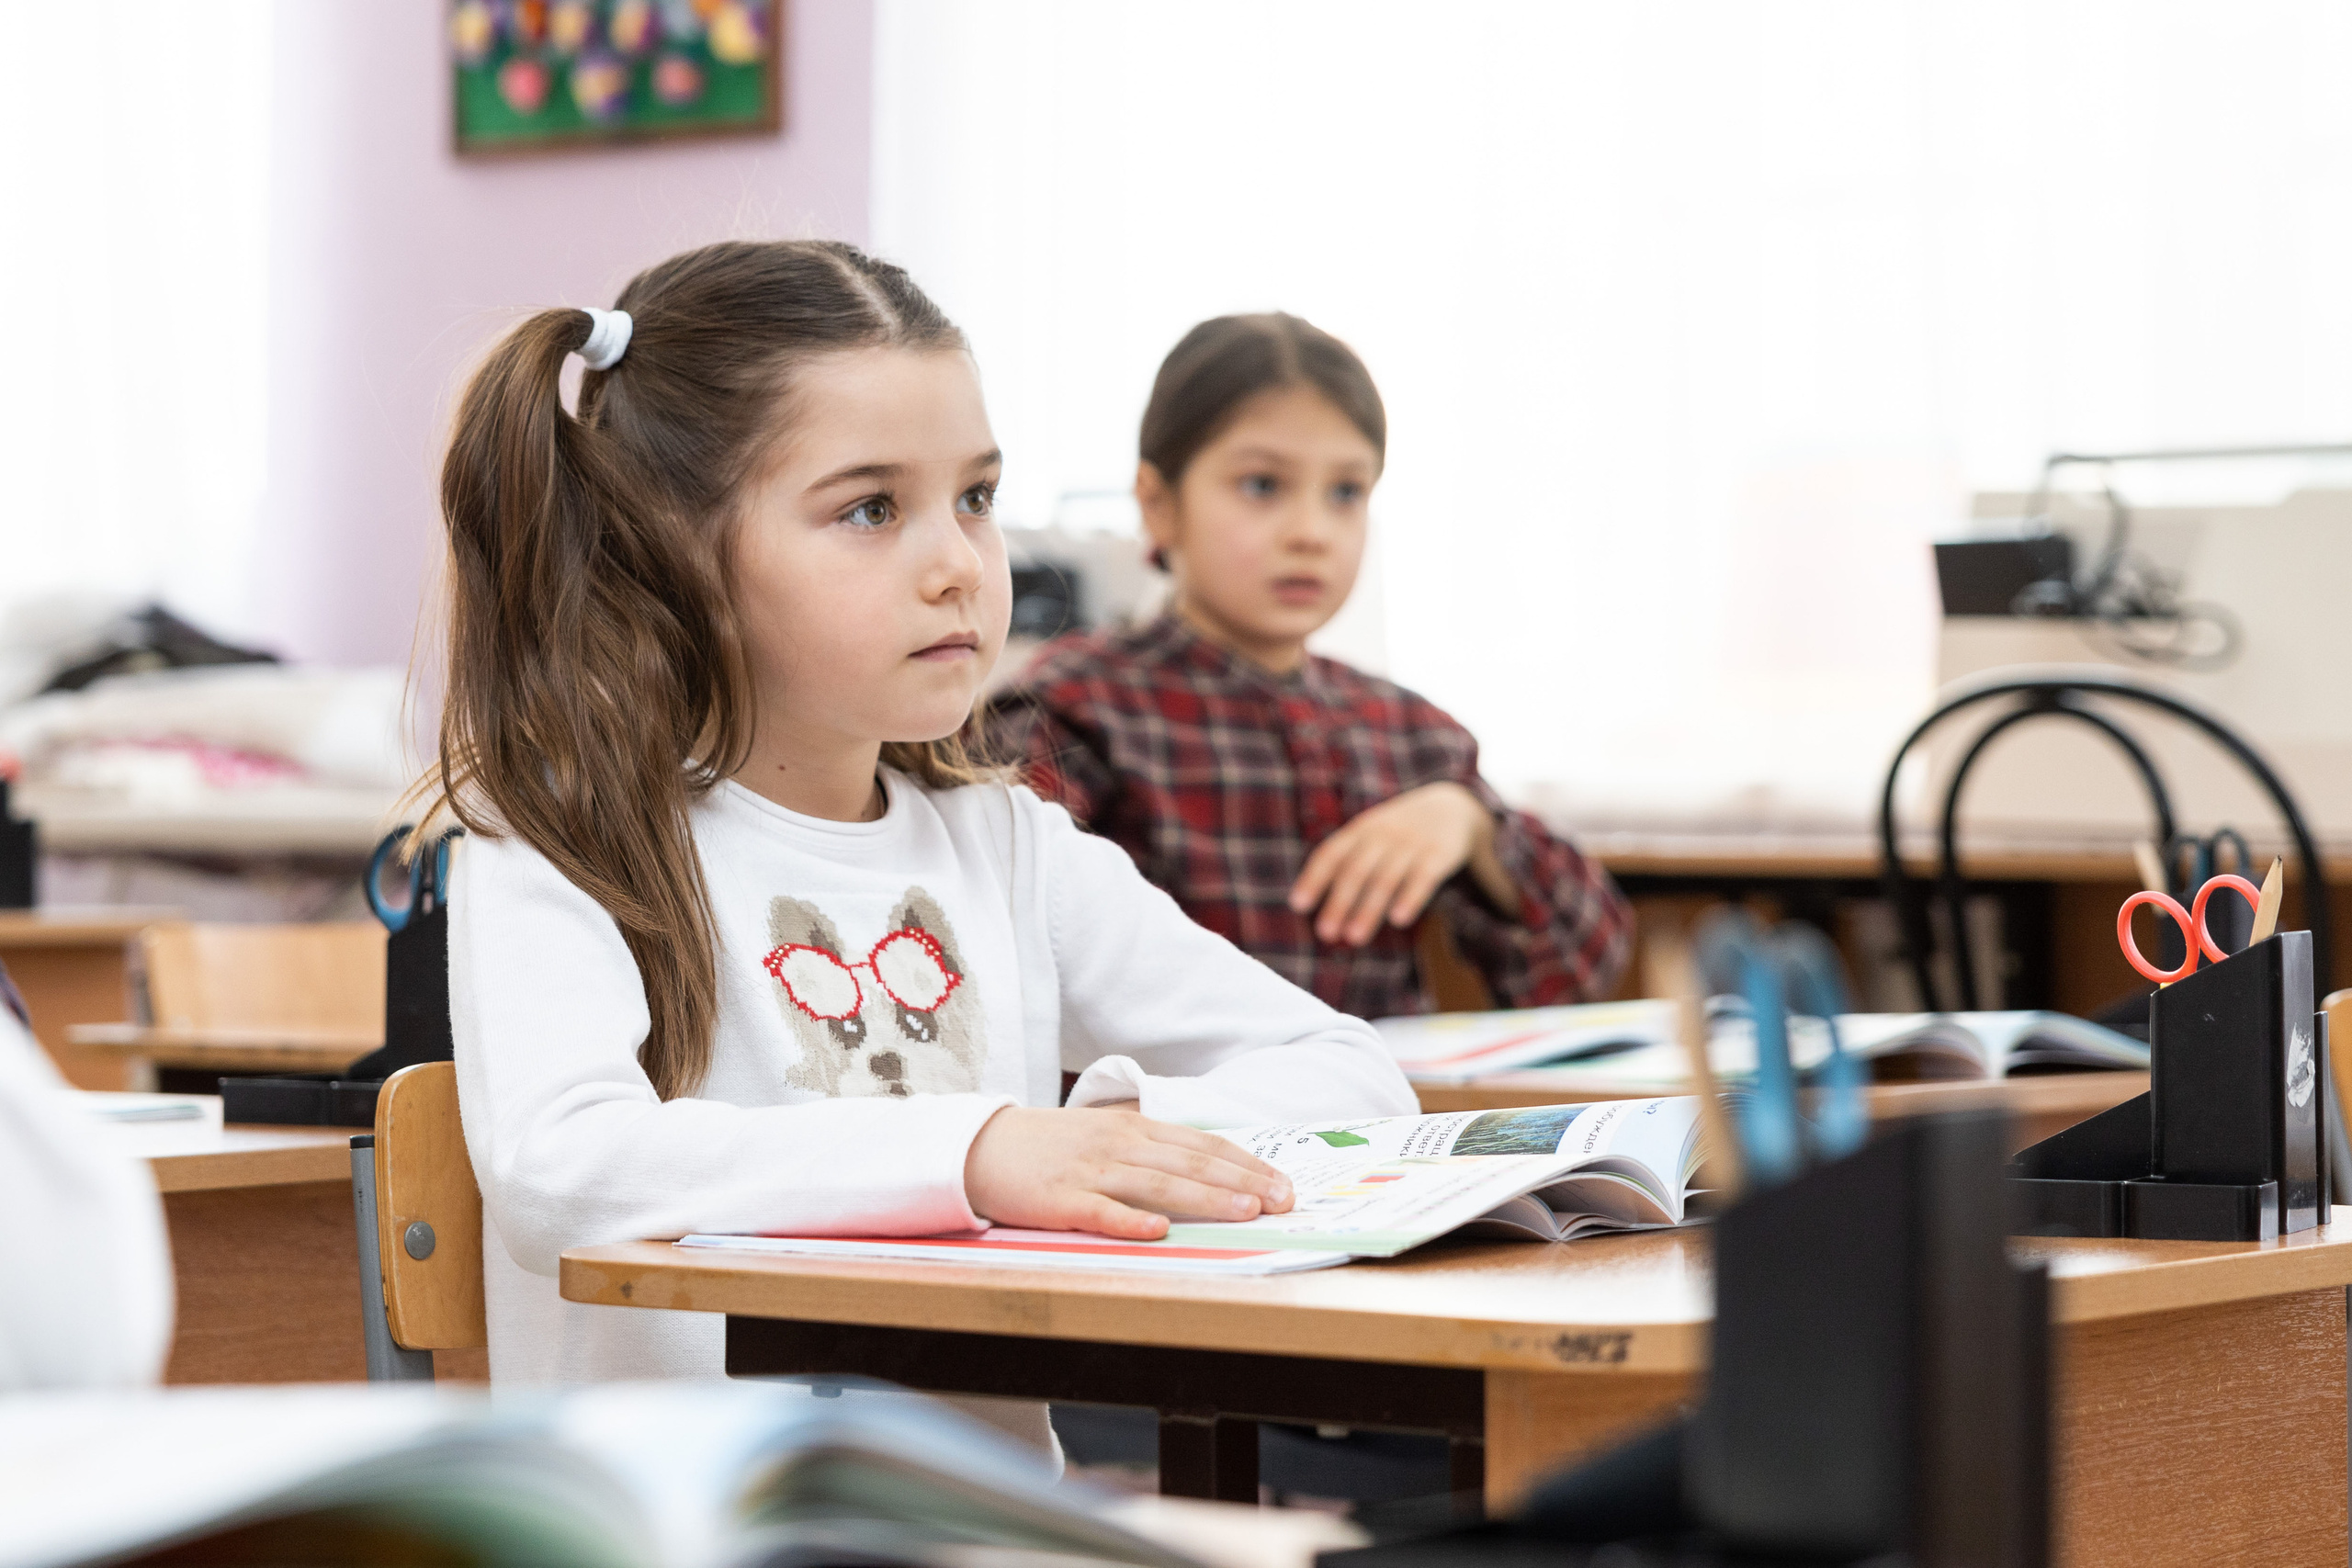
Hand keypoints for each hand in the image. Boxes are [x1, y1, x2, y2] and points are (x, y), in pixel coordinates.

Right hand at [964, 1105, 1295, 1239]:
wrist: (981, 1146)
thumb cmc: (1050, 1148)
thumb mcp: (1106, 1137)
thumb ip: (1151, 1150)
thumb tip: (1205, 1170)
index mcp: (1135, 1130)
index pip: (1203, 1144)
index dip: (1246, 1164)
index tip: (1282, 1184)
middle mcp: (1120, 1145)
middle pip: (1191, 1163)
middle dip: (1242, 1182)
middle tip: (1282, 1201)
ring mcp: (1091, 1172)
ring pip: (1158, 1185)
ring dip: (1205, 1199)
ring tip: (1244, 1212)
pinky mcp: (1060, 1201)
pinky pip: (1101, 1212)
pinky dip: (1131, 1221)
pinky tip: (1159, 1232)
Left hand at [1288, 782, 1501, 945]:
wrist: (1455, 806)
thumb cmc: (1401, 831)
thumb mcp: (1373, 834)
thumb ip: (1348, 860)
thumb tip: (1314, 903)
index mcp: (1361, 829)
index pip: (1332, 853)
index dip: (1314, 878)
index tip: (1298, 905)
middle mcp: (1383, 834)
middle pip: (1356, 870)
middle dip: (1339, 902)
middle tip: (1326, 933)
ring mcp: (1412, 843)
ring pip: (1386, 878)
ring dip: (1369, 909)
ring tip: (1354, 937)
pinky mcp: (1440, 854)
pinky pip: (1423, 878)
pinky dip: (1410, 898)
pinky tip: (1398, 920)